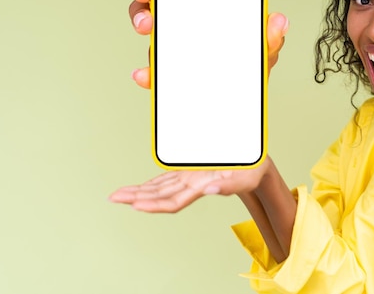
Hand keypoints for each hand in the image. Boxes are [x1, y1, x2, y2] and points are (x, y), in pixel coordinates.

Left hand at [109, 158, 269, 212]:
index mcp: (203, 186)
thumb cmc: (253, 171)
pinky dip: (152, 184)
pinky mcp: (192, 172)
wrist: (259, 168)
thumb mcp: (245, 176)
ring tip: (119, 195)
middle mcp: (193, 185)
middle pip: (161, 197)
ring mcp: (192, 179)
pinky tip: (141, 187)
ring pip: (161, 189)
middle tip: (114, 198)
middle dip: (137, 198)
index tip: (135, 205)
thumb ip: (228, 185)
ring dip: (140, 192)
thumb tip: (208, 190)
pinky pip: (168, 180)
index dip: (154, 204)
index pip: (173, 201)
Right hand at [128, 0, 288, 88]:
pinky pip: (151, 64)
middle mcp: (187, 12)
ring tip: (148, 27)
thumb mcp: (262, 48)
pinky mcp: (164, 64)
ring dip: (142, 18)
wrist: (235, 98)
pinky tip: (144, 73)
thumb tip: (279, 21)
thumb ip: (270, 37)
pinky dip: (147, 70)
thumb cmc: (246, 63)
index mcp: (211, 0)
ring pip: (147, 17)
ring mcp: (173, 35)